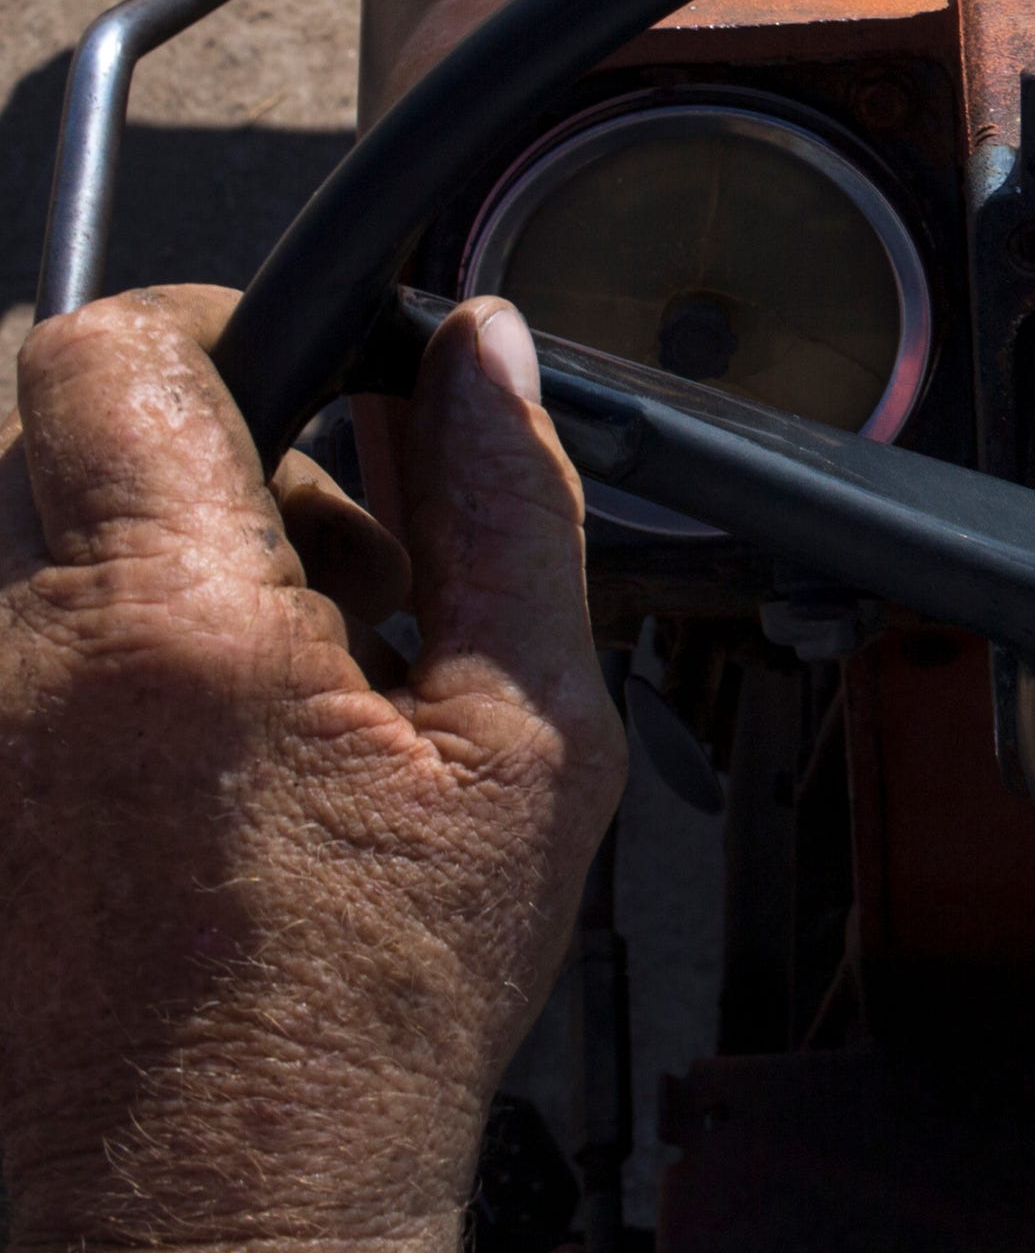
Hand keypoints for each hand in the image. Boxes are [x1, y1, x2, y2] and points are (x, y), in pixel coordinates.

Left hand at [0, 290, 624, 1252]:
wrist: (218, 1216)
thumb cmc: (366, 1017)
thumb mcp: (525, 746)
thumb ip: (510, 512)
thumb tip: (482, 353)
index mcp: (167, 623)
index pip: (109, 350)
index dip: (217, 328)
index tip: (302, 377)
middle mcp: (7, 665)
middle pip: (42, 432)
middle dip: (187, 451)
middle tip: (315, 559)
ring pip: (14, 545)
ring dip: (132, 560)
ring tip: (255, 674)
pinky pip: (4, 655)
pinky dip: (87, 661)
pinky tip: (186, 756)